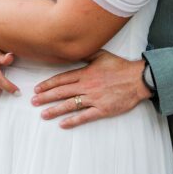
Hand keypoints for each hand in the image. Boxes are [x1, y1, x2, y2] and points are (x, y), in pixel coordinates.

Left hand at [31, 51, 149, 128]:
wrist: (138, 79)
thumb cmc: (121, 67)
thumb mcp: (102, 55)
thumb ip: (87, 54)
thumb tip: (76, 49)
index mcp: (86, 73)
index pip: (62, 79)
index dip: (48, 84)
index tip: (37, 89)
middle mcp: (87, 86)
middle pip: (62, 92)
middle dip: (46, 97)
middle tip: (33, 102)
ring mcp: (94, 98)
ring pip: (70, 105)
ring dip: (55, 110)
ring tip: (43, 114)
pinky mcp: (102, 109)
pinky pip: (85, 116)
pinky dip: (73, 121)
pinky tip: (62, 124)